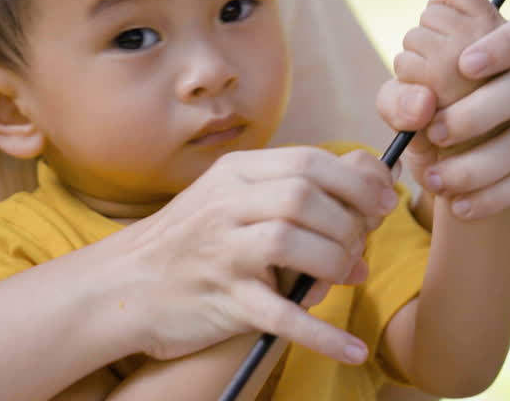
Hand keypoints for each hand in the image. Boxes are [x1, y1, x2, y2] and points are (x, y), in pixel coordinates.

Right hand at [117, 146, 393, 364]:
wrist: (124, 287)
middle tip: (363, 246)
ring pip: (294, 243)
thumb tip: (370, 179)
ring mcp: (222, 252)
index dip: (357, 181)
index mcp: (234, 172)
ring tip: (349, 277)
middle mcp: (226, 205)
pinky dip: (323, 335)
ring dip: (336, 262)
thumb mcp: (231, 196)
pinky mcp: (223, 300)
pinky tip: (352, 348)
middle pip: (305, 198)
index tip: (385, 201)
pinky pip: (281, 315)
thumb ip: (291, 186)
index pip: (308, 161)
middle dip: (350, 222)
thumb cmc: (191, 240)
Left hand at [376, 0, 509, 231]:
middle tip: (434, 132)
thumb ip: (402, 94)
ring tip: (435, 179)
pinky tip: (460, 206)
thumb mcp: (412, 103)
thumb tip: (421, 105)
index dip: (505, 42)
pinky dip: (494, 195)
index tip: (463, 64)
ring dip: (478, 163)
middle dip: (479, 110)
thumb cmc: (438, 117)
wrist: (461, 173)